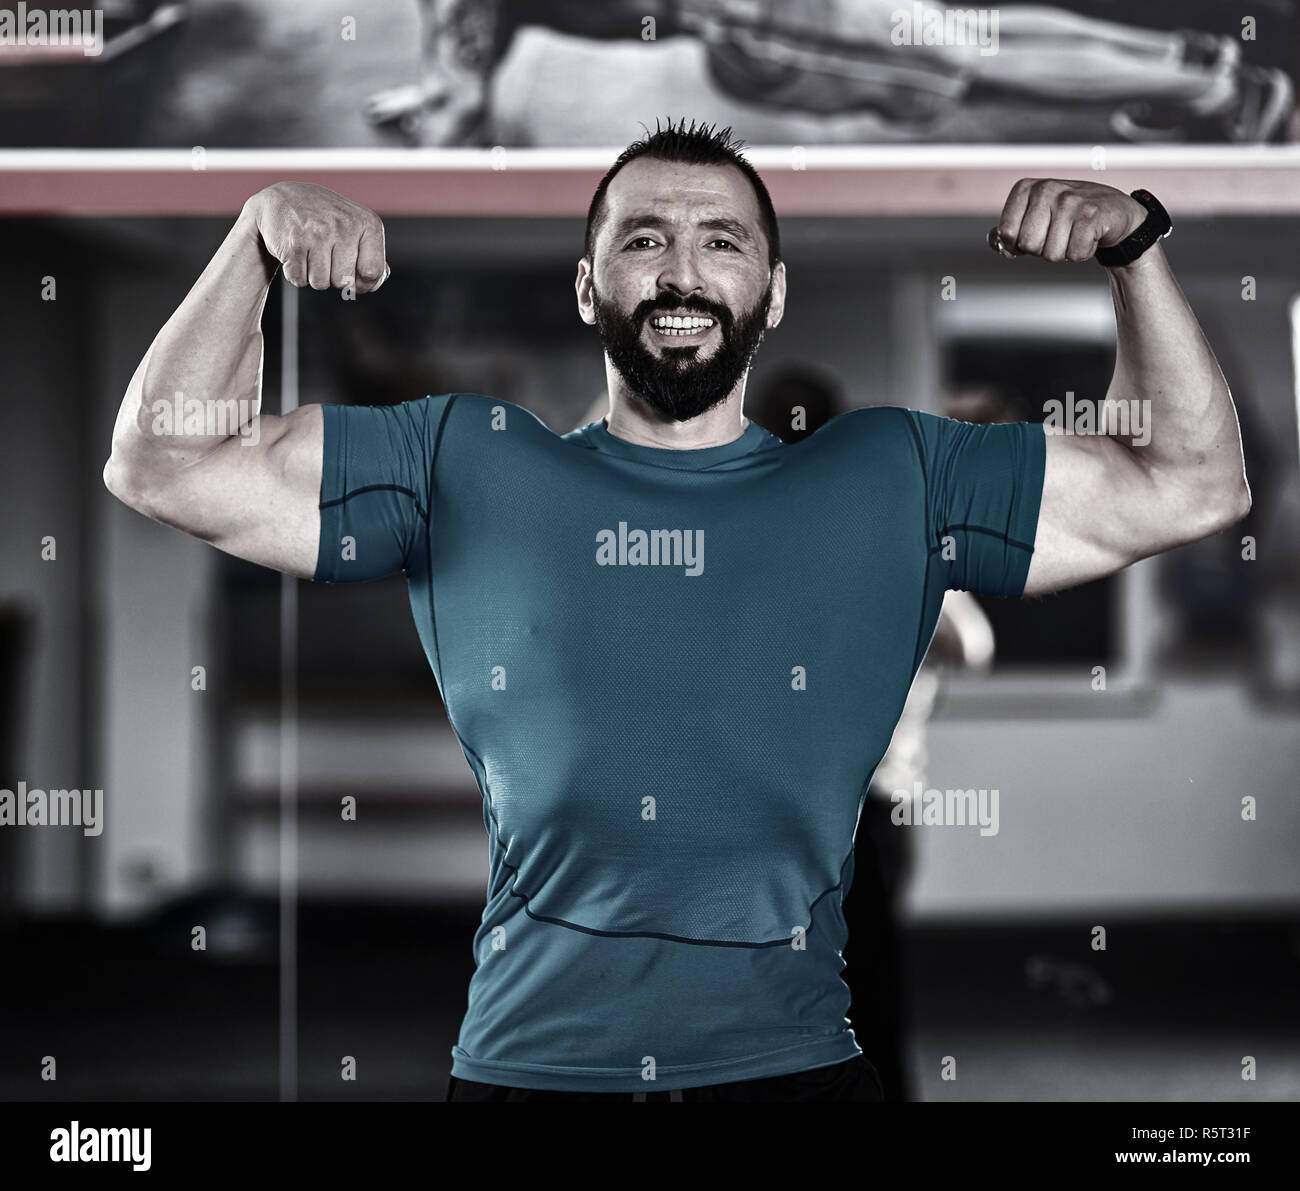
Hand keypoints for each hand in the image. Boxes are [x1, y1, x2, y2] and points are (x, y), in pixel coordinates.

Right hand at [245, 181, 389, 291]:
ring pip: (321, 284)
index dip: (362, 282)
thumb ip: (373, 257)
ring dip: (313, 276)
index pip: (373, 273)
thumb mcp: (357, 229)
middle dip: (333, 277)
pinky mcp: (294, 242)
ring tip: (311, 252)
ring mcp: (318, 233)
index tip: (352, 272)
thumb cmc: (326, 220)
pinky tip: (297, 253)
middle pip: (345, 283)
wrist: (284, 198)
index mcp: (367, 224)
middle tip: (325, 255)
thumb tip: (374, 282)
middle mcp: (344, 225)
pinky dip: (295, 273)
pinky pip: (298, 280)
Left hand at [987, 179, 1146, 262]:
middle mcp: (1046, 189)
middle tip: (1059, 234)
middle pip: (1027, 245)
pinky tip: (1088, 236)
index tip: (1035, 234)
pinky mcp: (1091, 215)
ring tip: (1074, 234)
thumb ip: (1009, 230)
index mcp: (1026, 189)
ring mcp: (1070, 201)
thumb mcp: (1035, 217)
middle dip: (1042, 249)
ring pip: (1050, 254)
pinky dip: (1082, 253)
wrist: (1113, 212)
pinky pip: (1074, 254)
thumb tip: (994, 241)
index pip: (1005, 233)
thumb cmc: (1069, 216)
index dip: (1018, 244)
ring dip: (1064, 252)